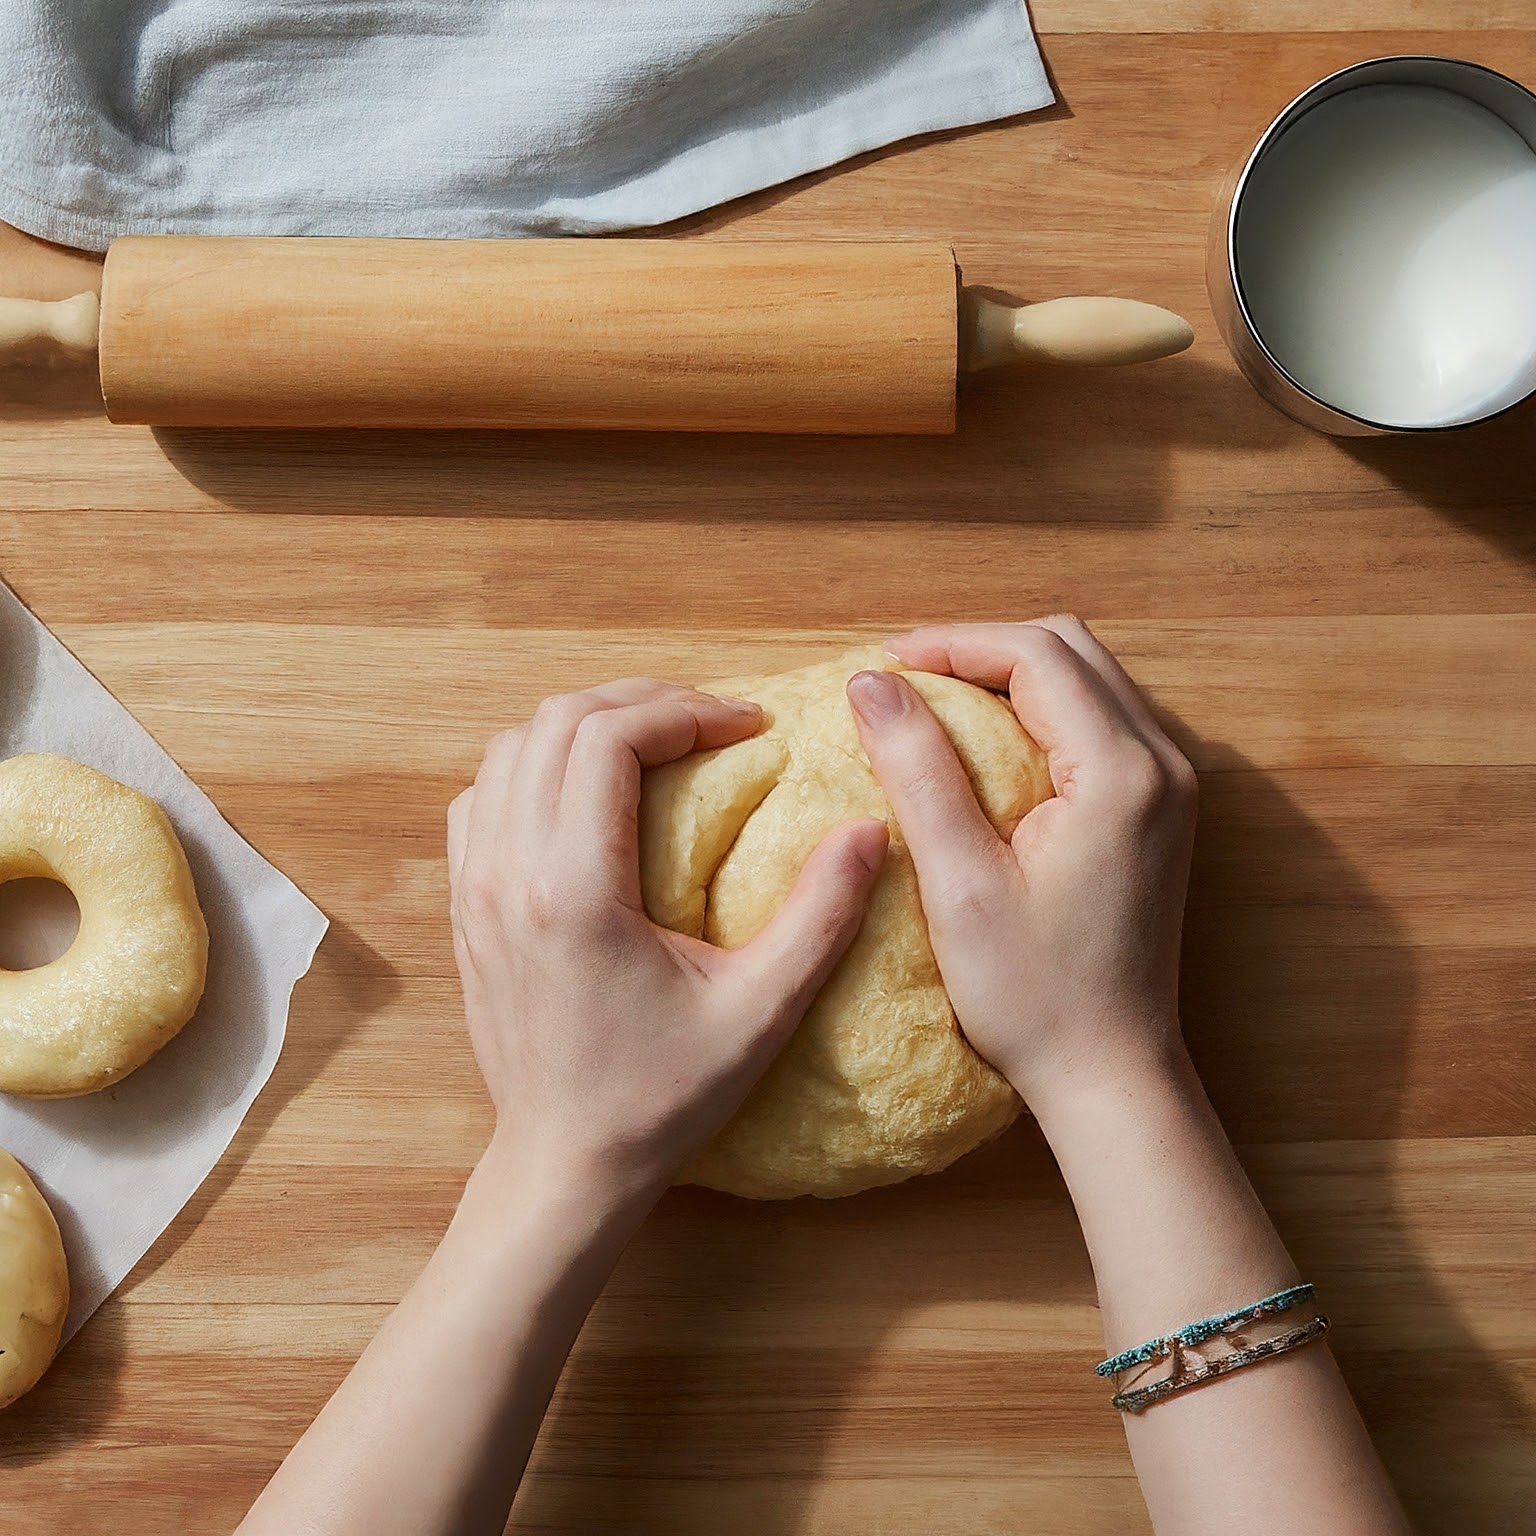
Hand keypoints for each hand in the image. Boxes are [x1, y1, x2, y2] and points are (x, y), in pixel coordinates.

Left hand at [448, 678, 887, 1203]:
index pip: (607, 738)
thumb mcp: (760, 1013)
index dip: (684, 711)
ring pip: (511, 749)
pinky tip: (588, 793)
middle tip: (712, 721)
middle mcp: (506, 873)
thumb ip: (820, 915)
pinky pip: (482, 797)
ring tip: (658, 741)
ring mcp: (473, 887)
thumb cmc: (661, 1097)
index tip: (748, 726)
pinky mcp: (463, 907)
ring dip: (586, 726)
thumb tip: (869, 830)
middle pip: (557, 723)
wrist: (564, 1166)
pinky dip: (535, 767)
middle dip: (642, 702)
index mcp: (573, 889)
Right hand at [846, 618, 1195, 1108]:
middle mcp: (1162, 763)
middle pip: (1071, 649)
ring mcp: (1170, 787)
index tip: (883, 665)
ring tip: (935, 704)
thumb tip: (870, 682)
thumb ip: (918, 770)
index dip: (953, 643)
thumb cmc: (1033, 995)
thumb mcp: (961, 883)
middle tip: (906, 679)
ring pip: (1089, 680)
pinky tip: (986, 747)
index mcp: (1121, 773)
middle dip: (982, 649)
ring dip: (1012, 675)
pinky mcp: (1160, 812)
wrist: (1111, 1073)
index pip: (1036, 654)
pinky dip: (1040, 711)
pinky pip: (1101, 722)